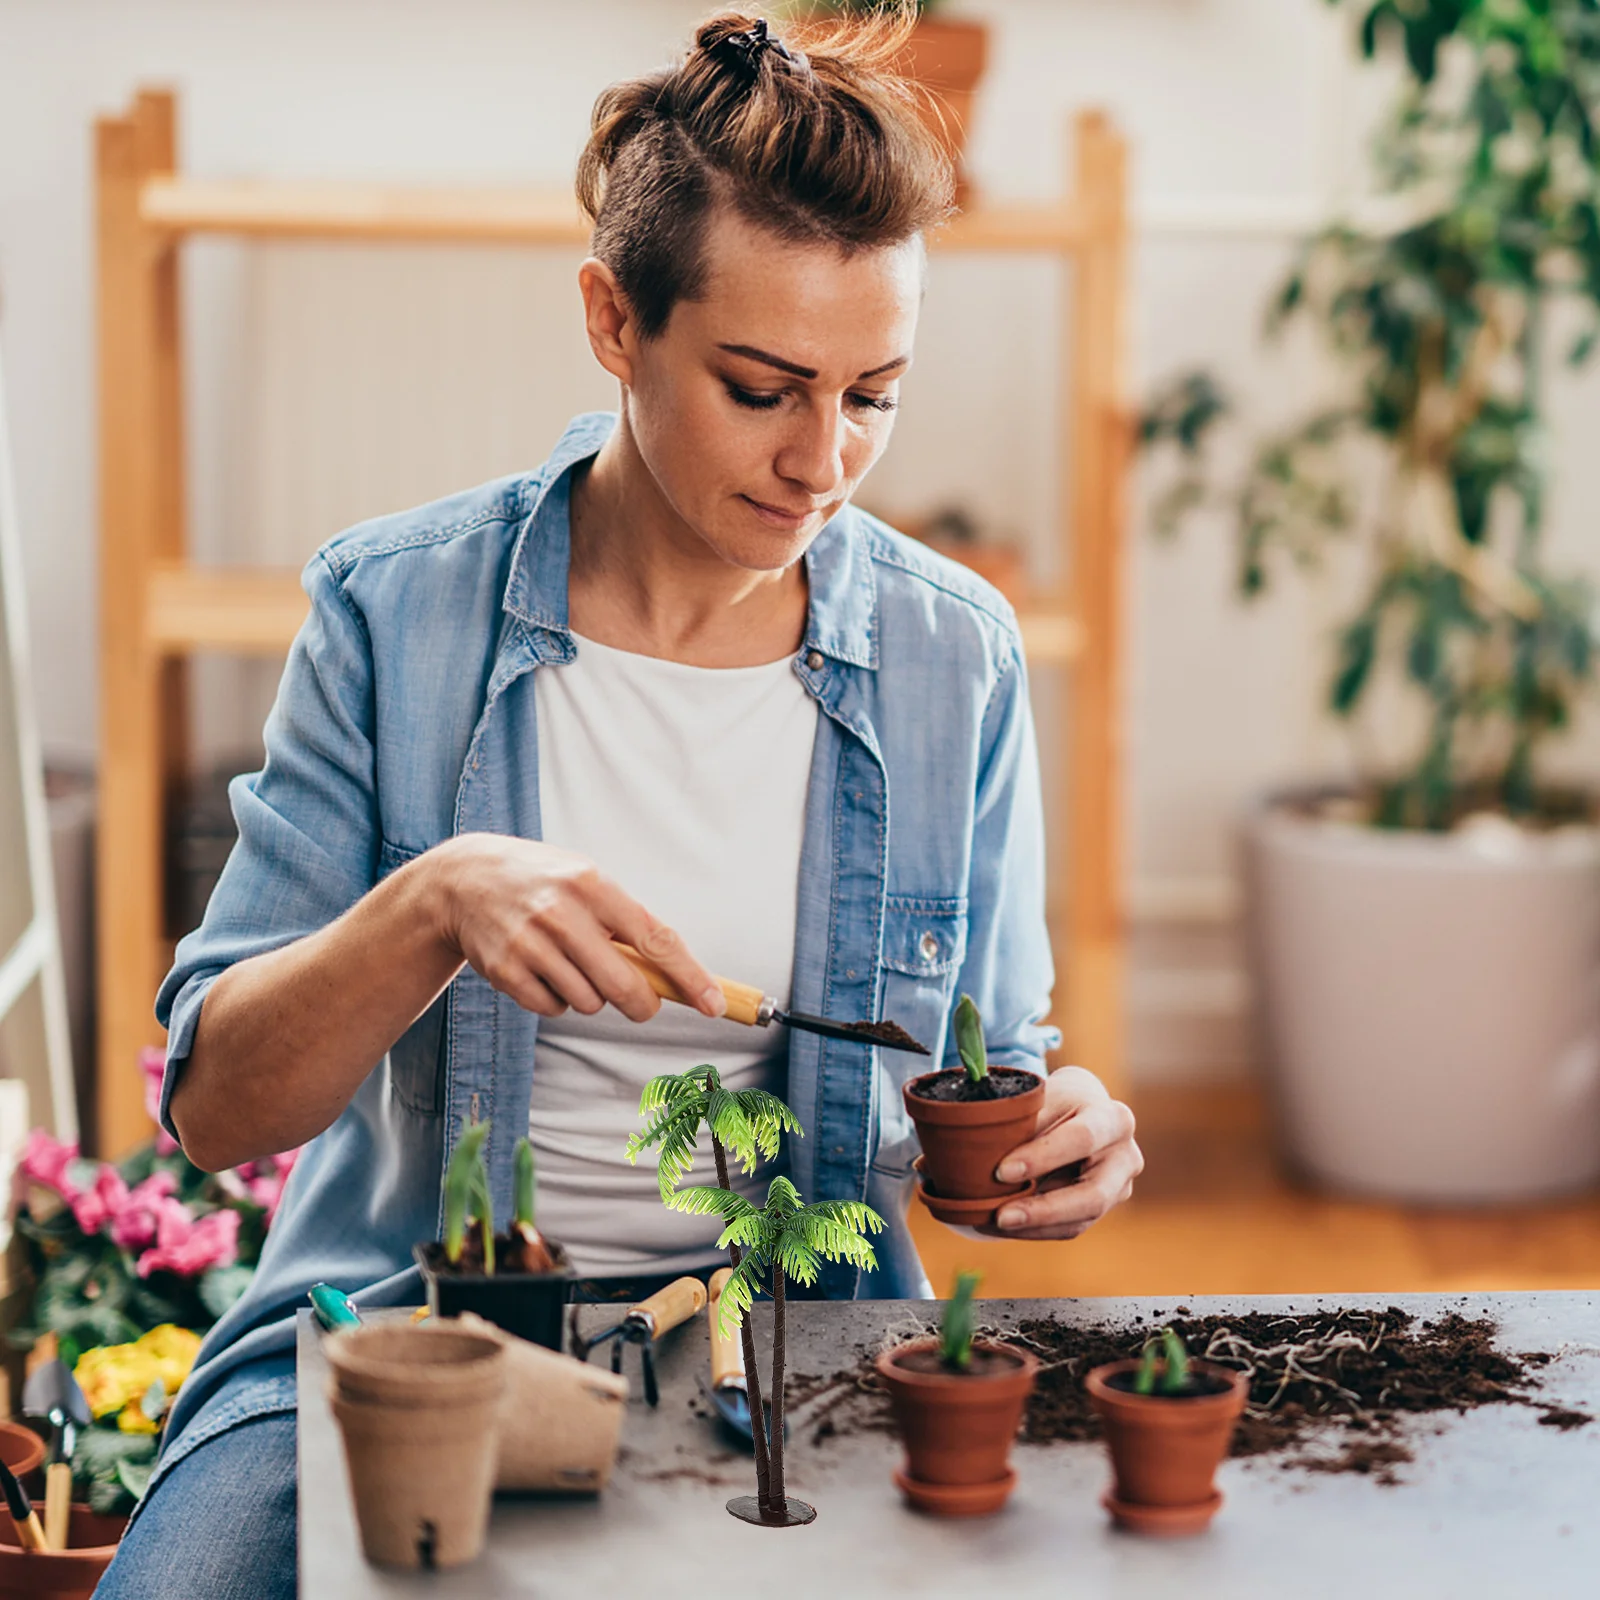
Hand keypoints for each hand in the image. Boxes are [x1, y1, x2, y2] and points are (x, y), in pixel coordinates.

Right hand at [431, 834, 723, 1022]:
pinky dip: (557, 1000)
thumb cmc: (544, 883)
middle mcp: (563, 914)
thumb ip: (625, 921)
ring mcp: (530, 944)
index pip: (655, 939)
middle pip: (624, 986)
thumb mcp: (586, 882)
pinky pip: (553, 1008)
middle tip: (642, 1004)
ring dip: (591, 996)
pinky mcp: (505, 971)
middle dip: (642, 1005)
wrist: (463, 881)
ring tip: (571, 964)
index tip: (714, 1005)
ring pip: (588, 1003)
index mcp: (594, 885)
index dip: (690, 977)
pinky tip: (543, 971)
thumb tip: (675, 975)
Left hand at [980, 1067, 1141, 1239]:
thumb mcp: (1044, 1098)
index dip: (1043, 1157)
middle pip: (1093, 1195)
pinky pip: (1070, 1228)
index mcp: (1114, 1119)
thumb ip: (1022, 1123)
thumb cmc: (1057, 1102)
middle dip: (1044, 1209)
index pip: (1083, 1139)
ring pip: (1080, 1218)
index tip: (1002, 1171)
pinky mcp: (1103, 1208)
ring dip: (1034, 1225)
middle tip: (1001, 1216)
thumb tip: (976, 1154)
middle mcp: (1126, 1157)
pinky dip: (1035, 1229)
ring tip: (992, 1222)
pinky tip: (1002, 1226)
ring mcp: (1119, 1188)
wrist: (1081, 1111)